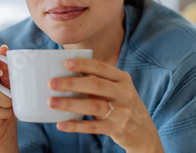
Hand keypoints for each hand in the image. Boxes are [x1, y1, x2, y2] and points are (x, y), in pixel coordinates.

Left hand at [47, 58, 163, 151]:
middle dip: (71, 83)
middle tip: (51, 83)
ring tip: (51, 102)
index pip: (101, 68)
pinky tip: (61, 124)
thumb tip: (65, 74)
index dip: (83, 64)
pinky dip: (76, 126)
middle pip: (95, 85)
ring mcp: (122, 112)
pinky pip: (93, 127)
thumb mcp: (117, 89)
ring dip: (70, 104)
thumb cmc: (122, 104)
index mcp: (122, 79)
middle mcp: (124, 93)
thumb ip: (98, 82)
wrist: (144, 132)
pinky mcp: (117, 129)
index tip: (65, 63)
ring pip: (93, 106)